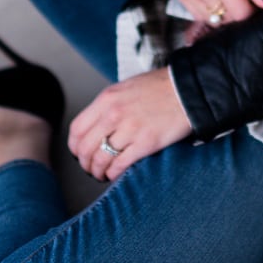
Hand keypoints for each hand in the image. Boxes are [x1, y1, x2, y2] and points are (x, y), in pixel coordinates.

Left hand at [68, 68, 191, 179]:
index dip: (75, 146)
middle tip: (90, 168)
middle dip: (85, 163)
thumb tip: (96, 126)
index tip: (79, 153)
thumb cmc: (160, 88)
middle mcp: (114, 114)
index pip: (77, 129)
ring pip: (100, 159)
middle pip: (85, 148)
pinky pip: (119, 165)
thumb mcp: (126, 88)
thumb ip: (108, 105)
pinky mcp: (145, 143)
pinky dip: (113, 174)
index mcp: (107, 99)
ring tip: (102, 174)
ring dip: (98, 172)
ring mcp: (129, 129)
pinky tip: (115, 174)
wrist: (188, 90)